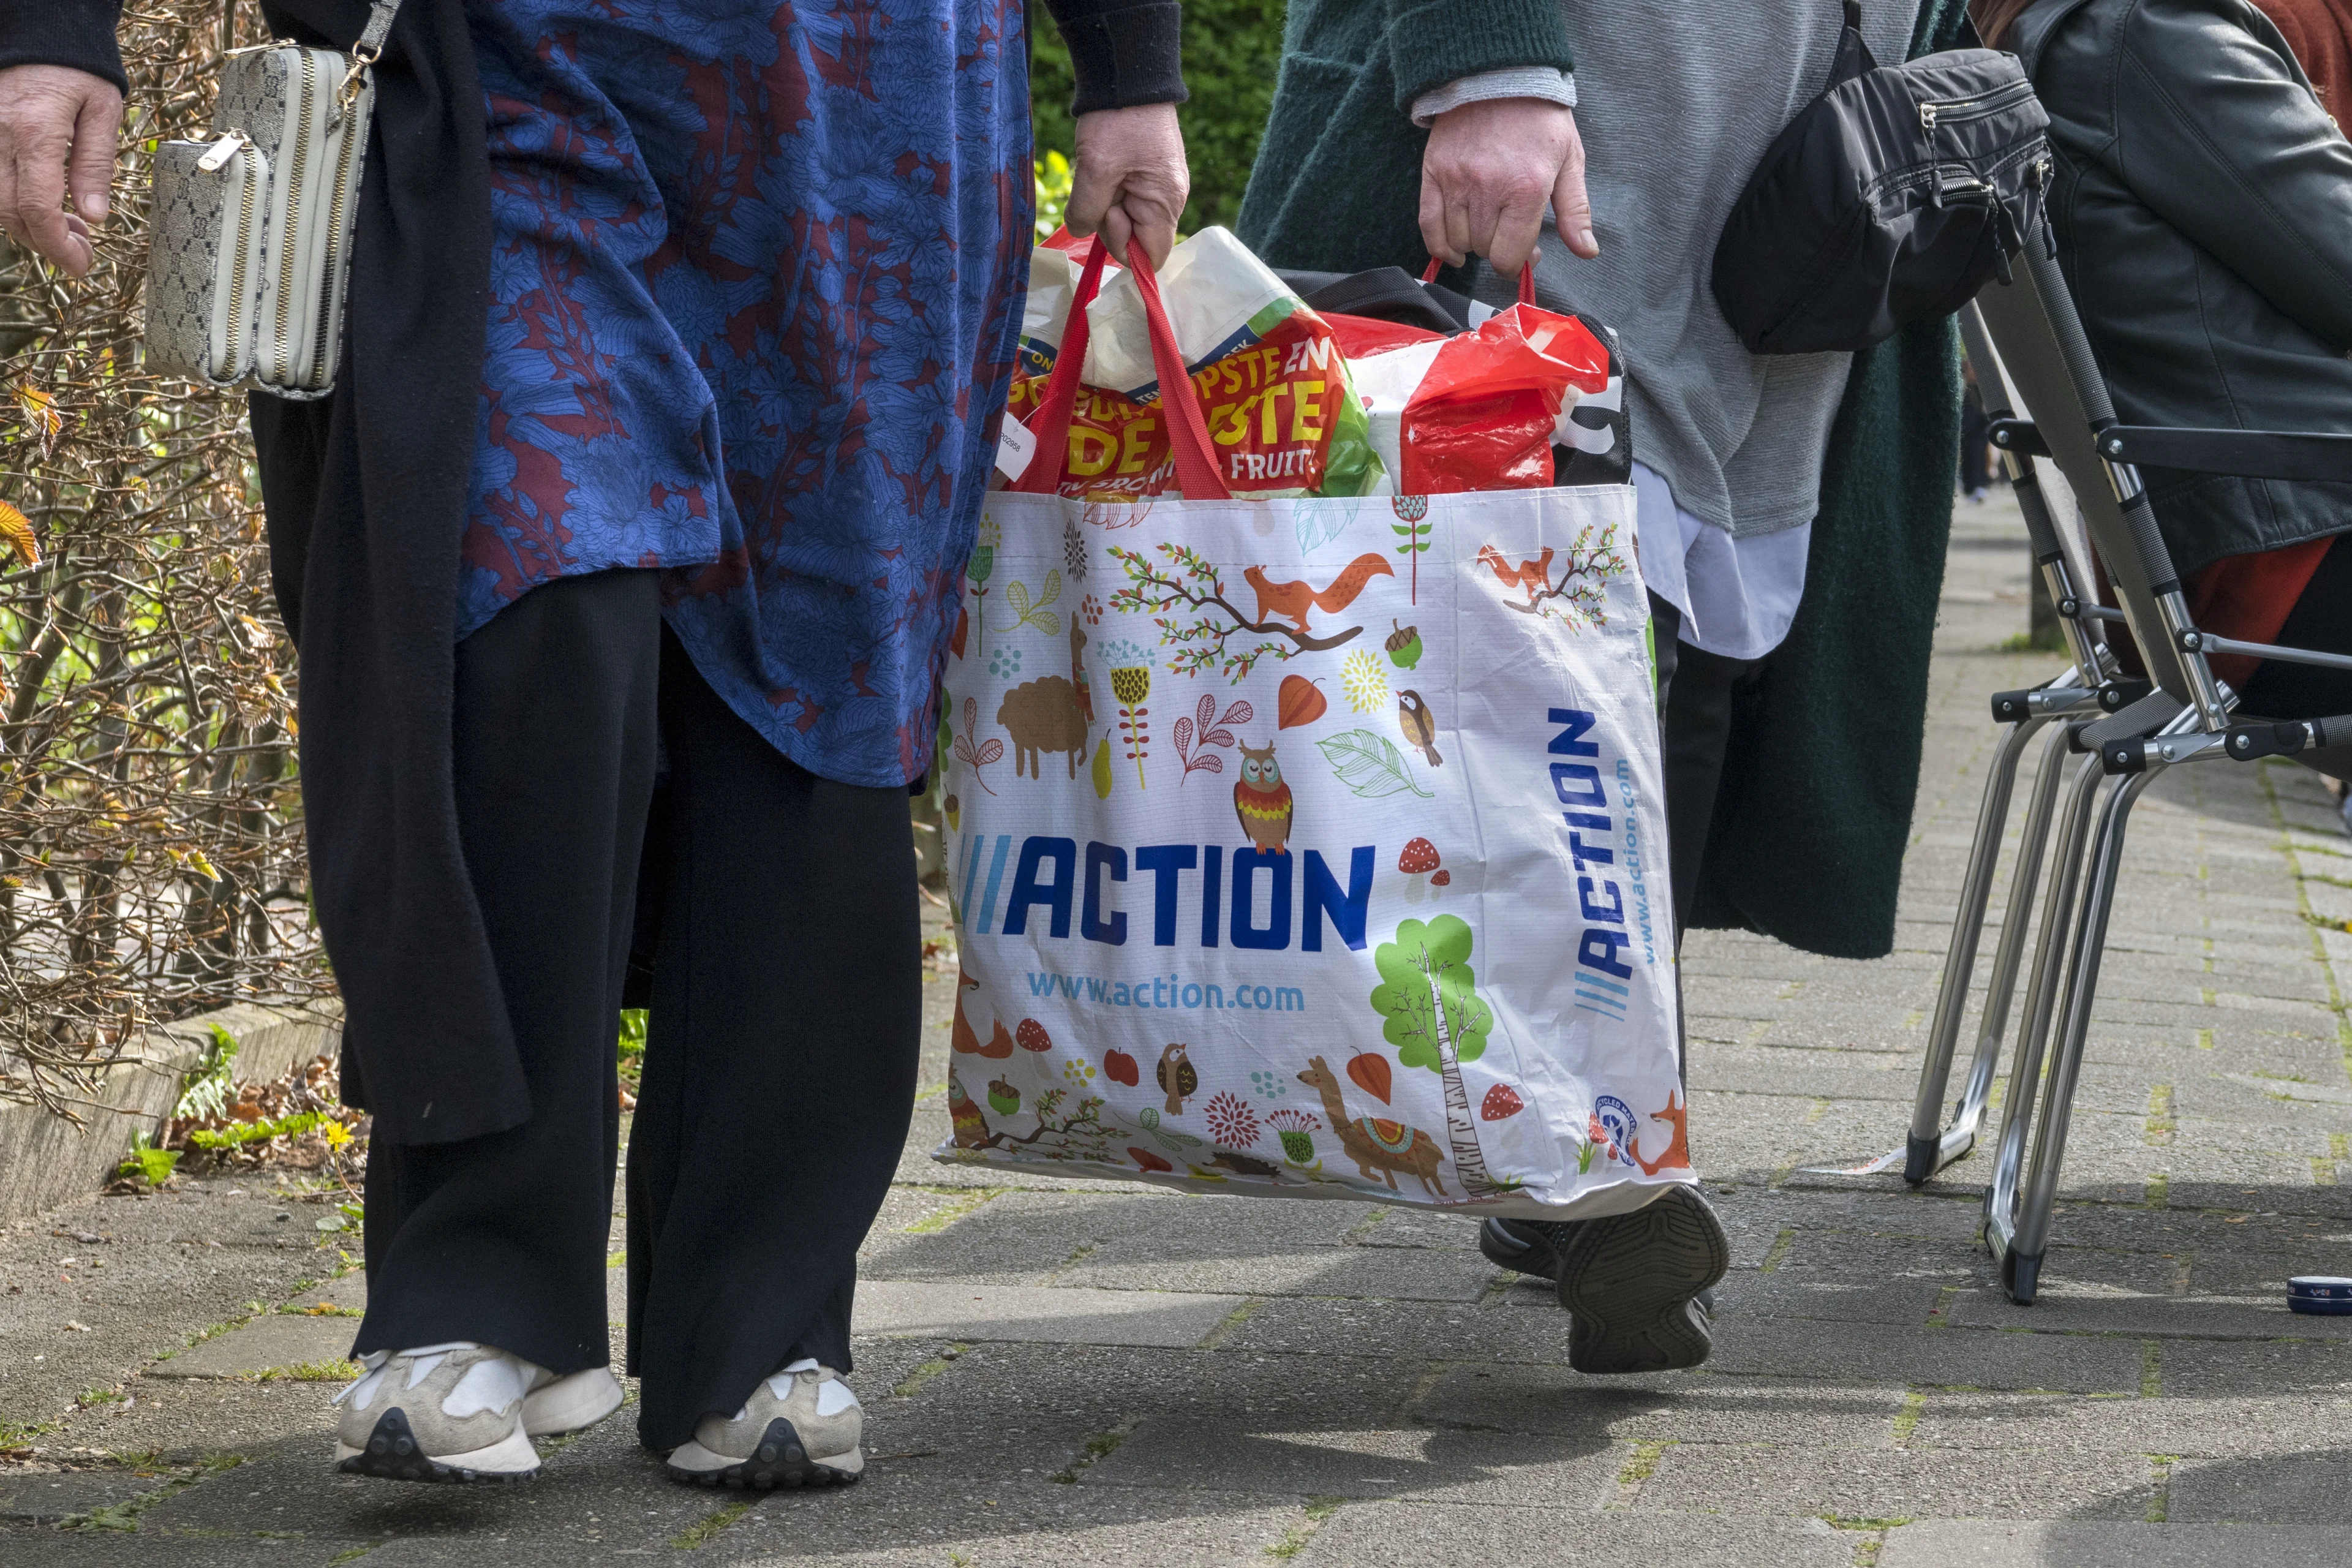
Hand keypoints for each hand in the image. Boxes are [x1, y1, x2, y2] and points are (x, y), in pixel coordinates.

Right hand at [0, 65, 122, 277]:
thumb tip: (93, 217)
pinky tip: (37, 205)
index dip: (57, 245)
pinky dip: (8, 203)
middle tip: (80, 250)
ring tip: (65, 228)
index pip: (37, 207)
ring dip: (25, 226)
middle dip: (44, 242)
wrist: (37, 29)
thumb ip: (95, 164)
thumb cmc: (76, 68)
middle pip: (8, 211)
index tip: (81, 264)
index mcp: (35, 132)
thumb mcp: (102, 110)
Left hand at [1066, 103, 1187, 268]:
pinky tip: (1103, 167)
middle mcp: (1168, 200)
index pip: (1152, 256)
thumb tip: (1081, 231)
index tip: (1107, 220)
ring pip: (1124, 217)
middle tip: (1100, 186)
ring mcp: (1157, 186)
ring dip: (1104, 203)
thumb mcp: (1096, 169)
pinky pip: (1122, 197)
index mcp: (1165, 203)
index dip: (1124, 250)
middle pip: (1134, 238)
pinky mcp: (1145, 174)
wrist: (1128, 75)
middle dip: (1109, 222)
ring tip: (1100, 170)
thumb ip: (1088, 211)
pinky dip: (1106, 189)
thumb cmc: (1117, 121)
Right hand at [1419, 97, 1596, 279]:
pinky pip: (1429, 225)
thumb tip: (1586, 251)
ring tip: (1486, 229)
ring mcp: (1456, 181)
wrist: (1499, 75)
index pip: (1509, 255)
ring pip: (1458, 240)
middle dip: (1498, 249)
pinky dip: (1439, 246)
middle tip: (1508, 234)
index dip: (1516, 265)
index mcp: (1526, 189)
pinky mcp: (1434, 172)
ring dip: (1472, 244)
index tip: (1523, 257)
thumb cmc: (1540, 119)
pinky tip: (1453, 251)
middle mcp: (1488, 188)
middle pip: (1484, 249)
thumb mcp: (1569, 160)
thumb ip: (1575, 210)